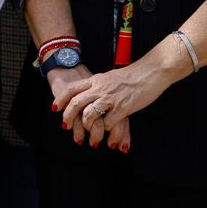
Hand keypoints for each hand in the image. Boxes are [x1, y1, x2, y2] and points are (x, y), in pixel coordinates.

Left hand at [56, 59, 171, 146]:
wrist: (151, 72)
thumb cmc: (133, 75)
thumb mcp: (110, 76)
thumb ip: (99, 84)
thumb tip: (91, 91)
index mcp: (96, 80)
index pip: (71, 89)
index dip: (61, 99)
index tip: (55, 109)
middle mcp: (100, 88)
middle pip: (76, 103)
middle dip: (68, 117)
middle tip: (66, 126)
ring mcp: (111, 98)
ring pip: (89, 114)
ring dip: (88, 127)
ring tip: (90, 136)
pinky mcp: (123, 108)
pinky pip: (108, 122)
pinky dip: (107, 129)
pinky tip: (109, 133)